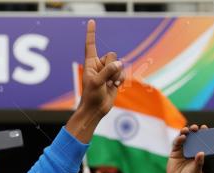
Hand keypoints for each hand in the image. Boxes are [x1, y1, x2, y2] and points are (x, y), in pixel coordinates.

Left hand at [67, 20, 124, 142]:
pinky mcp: (114, 78)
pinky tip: (114, 87)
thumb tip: (119, 64)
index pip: (90, 45)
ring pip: (120, 64)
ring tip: (109, 85)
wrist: (96, 109)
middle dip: (112, 67)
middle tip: (105, 79)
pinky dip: (120, 80)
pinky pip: (123, 73)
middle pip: (112, 55)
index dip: (91, 33)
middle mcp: (99, 65)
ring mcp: (107, 71)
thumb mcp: (97, 83)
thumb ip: (107, 71)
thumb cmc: (91, 96)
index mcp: (90, 63)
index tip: (91, 21)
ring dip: (117, 76)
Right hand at [164, 124, 206, 172]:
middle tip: (196, 128)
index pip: (202, 141)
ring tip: (187, 130)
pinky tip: (182, 137)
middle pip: (193, 138)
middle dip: (194, 131)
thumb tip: (201, 153)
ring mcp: (182, 150)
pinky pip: (176, 144)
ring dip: (185, 133)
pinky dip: (179, 140)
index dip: (203, 134)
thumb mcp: (196, 170)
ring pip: (184, 139)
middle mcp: (191, 150)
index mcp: (198, 153)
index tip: (205, 128)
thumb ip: (199, 161)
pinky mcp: (174, 152)